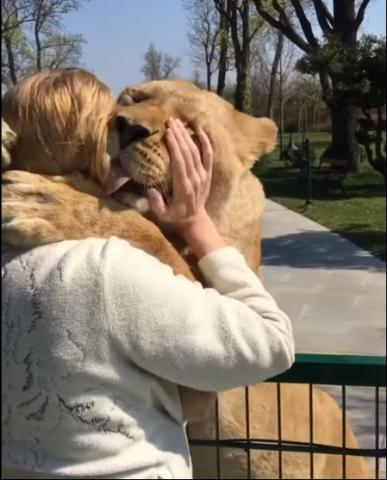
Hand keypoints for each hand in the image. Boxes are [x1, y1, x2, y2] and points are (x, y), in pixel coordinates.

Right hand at [147, 118, 225, 259]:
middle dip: (179, 136)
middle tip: (170, 121)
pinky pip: (208, 155)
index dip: (175, 146)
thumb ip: (156, 205)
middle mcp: (195, 178)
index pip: (180, 162)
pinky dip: (205, 141)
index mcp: (184, 187)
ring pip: (197, 151)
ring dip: (187, 135)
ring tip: (178, 122)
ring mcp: (203, 175)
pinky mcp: (207, 173)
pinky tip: (199, 129)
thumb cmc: (176, 217)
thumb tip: (151, 190)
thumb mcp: (163, 216)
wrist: (195, 220)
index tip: (167, 132)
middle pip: (188, 153)